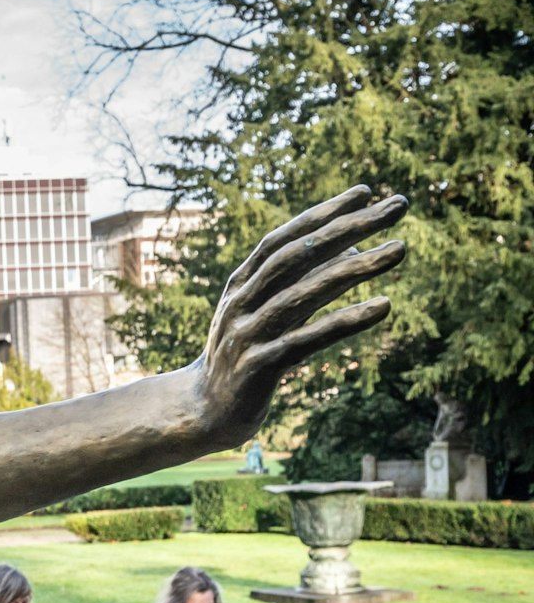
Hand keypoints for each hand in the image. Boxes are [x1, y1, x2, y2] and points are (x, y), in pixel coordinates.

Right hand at [197, 187, 406, 442]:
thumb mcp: (267, 315)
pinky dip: (346, 321)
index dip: (323, 213)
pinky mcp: (258, 367)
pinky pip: (307, 339)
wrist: (202, 411)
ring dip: (355, 269)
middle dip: (348, 227)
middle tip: (396, 207)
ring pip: (303, 293)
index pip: (283, 239)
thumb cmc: (245, 356)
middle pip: (297, 256)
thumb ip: (303, 283)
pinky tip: (383, 306)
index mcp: (240, 285)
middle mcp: (240, 303)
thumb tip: (357, 249)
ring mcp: (246, 334)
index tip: (366, 192)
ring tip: (400, 250)